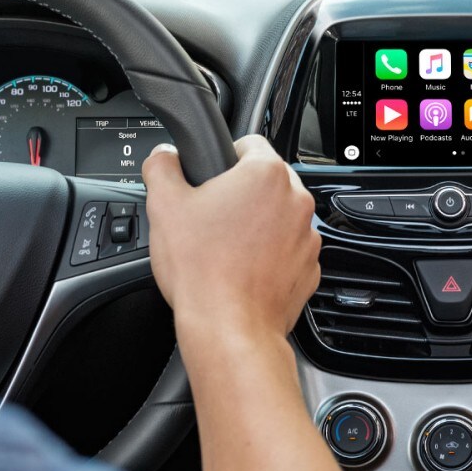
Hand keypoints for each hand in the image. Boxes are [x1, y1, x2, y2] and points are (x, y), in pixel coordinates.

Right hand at [143, 136, 319, 360]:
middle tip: (210, 217)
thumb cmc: (201, 269)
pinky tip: (241, 269)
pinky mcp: (309, 268)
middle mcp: (296, 200)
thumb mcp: (164, 205)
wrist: (228, 327)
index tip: (210, 177)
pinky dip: (269, 255)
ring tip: (224, 247)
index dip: (224, 156)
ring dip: (256, 225)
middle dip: (239, 194)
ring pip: (278, 217)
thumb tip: (165, 156)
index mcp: (266, 174)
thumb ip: (162, 166)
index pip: (248, 142)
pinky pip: (287, 250)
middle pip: (265, 181)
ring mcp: (307, 237)